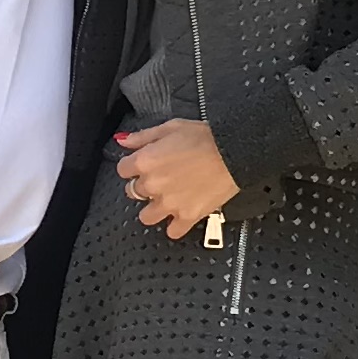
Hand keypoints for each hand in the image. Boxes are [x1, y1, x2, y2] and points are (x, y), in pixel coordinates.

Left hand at [115, 119, 240, 235]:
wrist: (234, 151)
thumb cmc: (205, 137)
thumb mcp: (171, 127)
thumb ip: (143, 136)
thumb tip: (123, 141)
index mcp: (145, 161)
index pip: (122, 170)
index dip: (132, 166)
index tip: (142, 165)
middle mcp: (153, 185)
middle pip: (133, 192)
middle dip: (144, 185)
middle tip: (161, 179)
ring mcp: (169, 203)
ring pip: (147, 216)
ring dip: (154, 209)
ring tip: (167, 201)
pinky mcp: (188, 216)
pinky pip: (173, 231)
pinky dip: (176, 226)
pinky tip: (181, 217)